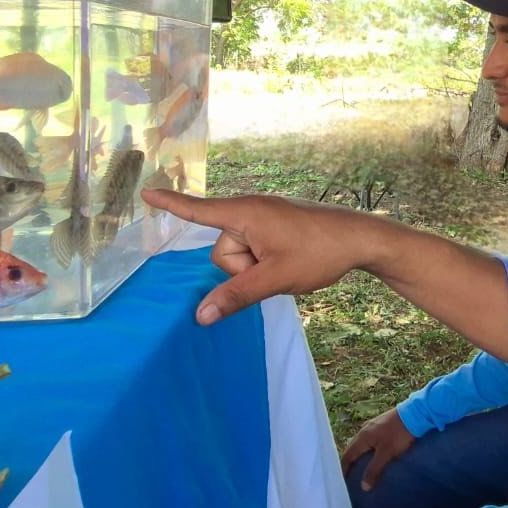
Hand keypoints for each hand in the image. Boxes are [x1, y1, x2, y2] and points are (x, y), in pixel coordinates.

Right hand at [140, 190, 398, 325]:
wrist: (361, 238)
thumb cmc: (319, 253)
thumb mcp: (276, 278)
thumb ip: (236, 296)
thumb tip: (200, 315)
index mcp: (245, 213)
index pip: (198, 211)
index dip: (171, 205)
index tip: (146, 192)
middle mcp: (251, 210)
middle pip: (222, 252)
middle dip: (242, 269)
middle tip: (277, 266)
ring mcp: (264, 218)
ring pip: (239, 257)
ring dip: (257, 268)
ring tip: (288, 263)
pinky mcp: (275, 226)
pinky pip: (254, 251)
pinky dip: (265, 262)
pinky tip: (291, 261)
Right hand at [340, 408, 415, 489]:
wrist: (414, 414)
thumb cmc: (398, 434)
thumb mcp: (386, 454)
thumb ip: (374, 470)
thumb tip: (363, 487)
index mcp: (362, 437)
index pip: (347, 455)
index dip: (344, 468)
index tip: (342, 481)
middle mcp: (364, 430)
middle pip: (352, 449)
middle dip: (349, 462)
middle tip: (350, 476)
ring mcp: (372, 426)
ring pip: (360, 444)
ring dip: (358, 455)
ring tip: (360, 467)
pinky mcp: (380, 425)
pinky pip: (368, 440)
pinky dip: (366, 449)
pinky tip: (373, 454)